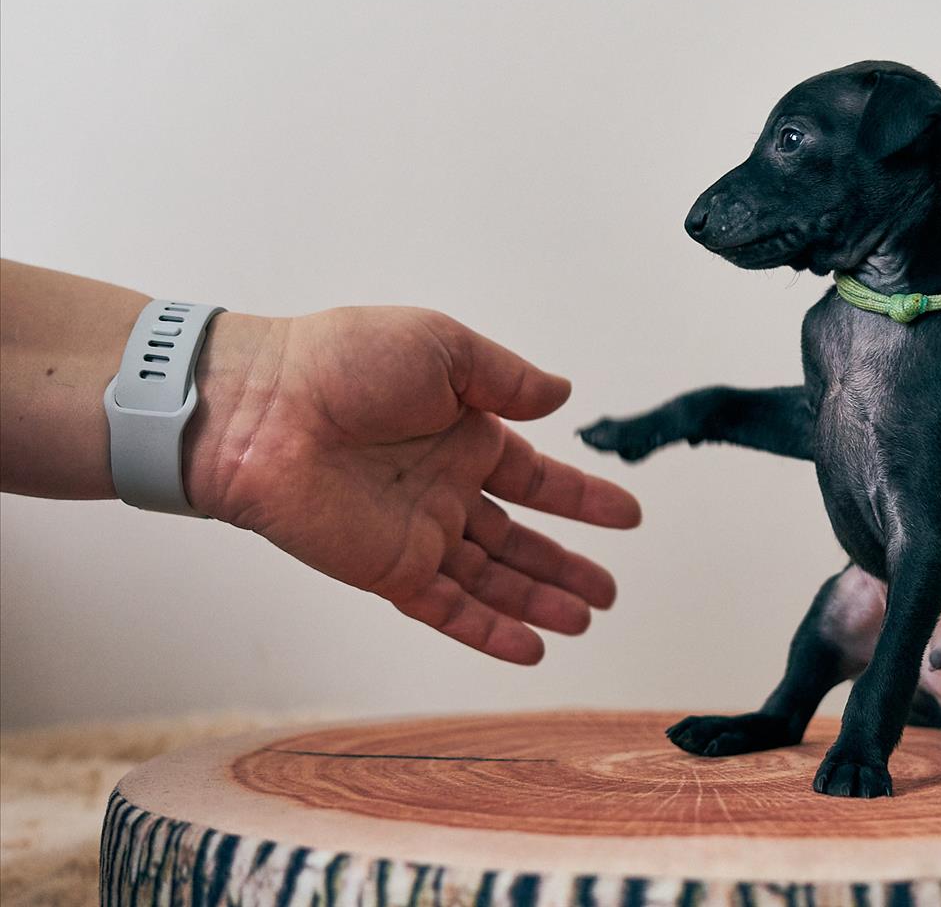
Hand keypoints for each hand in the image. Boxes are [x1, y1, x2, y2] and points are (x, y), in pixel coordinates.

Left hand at [182, 306, 640, 664]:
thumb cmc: (342, 362)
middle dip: (565, 566)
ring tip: (586, 618)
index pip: (536, 477)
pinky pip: (449, 608)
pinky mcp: (389, 568)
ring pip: (493, 579)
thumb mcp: (442, 348)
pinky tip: (532, 646)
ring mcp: (419, 532)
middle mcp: (445, 487)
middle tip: (610, 591)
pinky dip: (490, 630)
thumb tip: (562, 394)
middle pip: (520, 540)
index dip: (582, 499)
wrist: (260, 408)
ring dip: (539, 601)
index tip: (627, 515)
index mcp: (462, 434)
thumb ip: (507, 380)